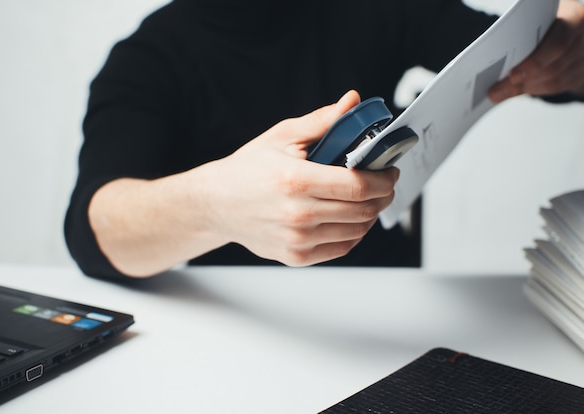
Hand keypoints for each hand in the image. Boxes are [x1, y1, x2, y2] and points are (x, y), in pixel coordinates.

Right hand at [206, 90, 398, 265]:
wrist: (218, 203)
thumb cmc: (249, 169)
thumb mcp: (282, 136)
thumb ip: (322, 121)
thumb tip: (353, 102)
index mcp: (296, 180)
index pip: (358, 185)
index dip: (384, 179)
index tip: (390, 171)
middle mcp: (297, 214)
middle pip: (363, 210)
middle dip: (383, 196)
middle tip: (384, 184)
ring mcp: (297, 239)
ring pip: (356, 231)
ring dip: (370, 214)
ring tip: (367, 199)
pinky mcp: (296, 256)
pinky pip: (341, 248)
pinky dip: (354, 233)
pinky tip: (350, 218)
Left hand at [489, 0, 583, 102]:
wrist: (571, 23)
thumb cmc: (548, 19)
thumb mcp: (540, 18)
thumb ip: (525, 34)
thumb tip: (495, 61)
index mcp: (574, 18)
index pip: (556, 44)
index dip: (534, 63)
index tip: (512, 76)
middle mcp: (583, 38)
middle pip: (554, 68)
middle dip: (523, 82)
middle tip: (496, 91)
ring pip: (555, 82)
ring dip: (526, 88)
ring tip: (502, 92)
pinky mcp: (582, 72)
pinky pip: (559, 87)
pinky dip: (536, 89)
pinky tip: (519, 89)